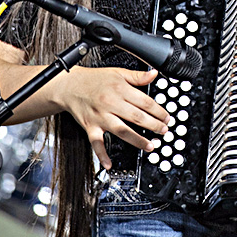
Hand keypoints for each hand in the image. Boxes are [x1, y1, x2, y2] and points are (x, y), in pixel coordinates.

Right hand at [52, 65, 170, 169]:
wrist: (70, 85)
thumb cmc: (94, 80)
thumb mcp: (118, 73)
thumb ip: (137, 76)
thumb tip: (154, 74)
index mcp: (120, 89)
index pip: (144, 102)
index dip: (158, 111)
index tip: (166, 118)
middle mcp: (110, 103)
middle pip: (136, 117)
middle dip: (153, 126)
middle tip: (163, 131)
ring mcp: (100, 116)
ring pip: (121, 131)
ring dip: (137, 140)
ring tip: (150, 146)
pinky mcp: (90, 127)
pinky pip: (96, 143)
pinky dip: (102, 155)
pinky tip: (109, 164)